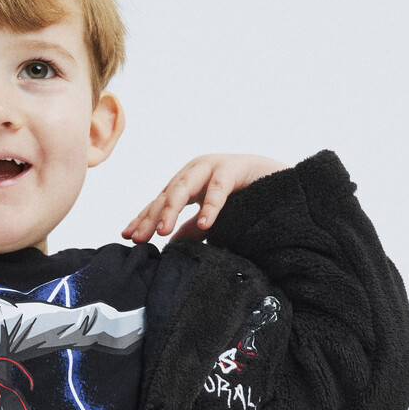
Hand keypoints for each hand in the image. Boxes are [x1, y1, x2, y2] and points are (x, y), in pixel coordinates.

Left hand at [122, 154, 290, 243]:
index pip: (160, 201)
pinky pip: (219, 189)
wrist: (279, 178)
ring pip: (184, 187)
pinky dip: (211, 207)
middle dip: (151, 216)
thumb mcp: (211, 215)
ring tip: (162, 231)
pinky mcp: (234, 168)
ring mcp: (213, 166)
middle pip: (166, 194)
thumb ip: (191, 227)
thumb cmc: (243, 196)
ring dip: (171, 209)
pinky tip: (205, 224)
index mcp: (188, 182)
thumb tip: (170, 243)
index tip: (128, 236)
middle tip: (139, 237)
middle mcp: (195, 171)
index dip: (144, 218)